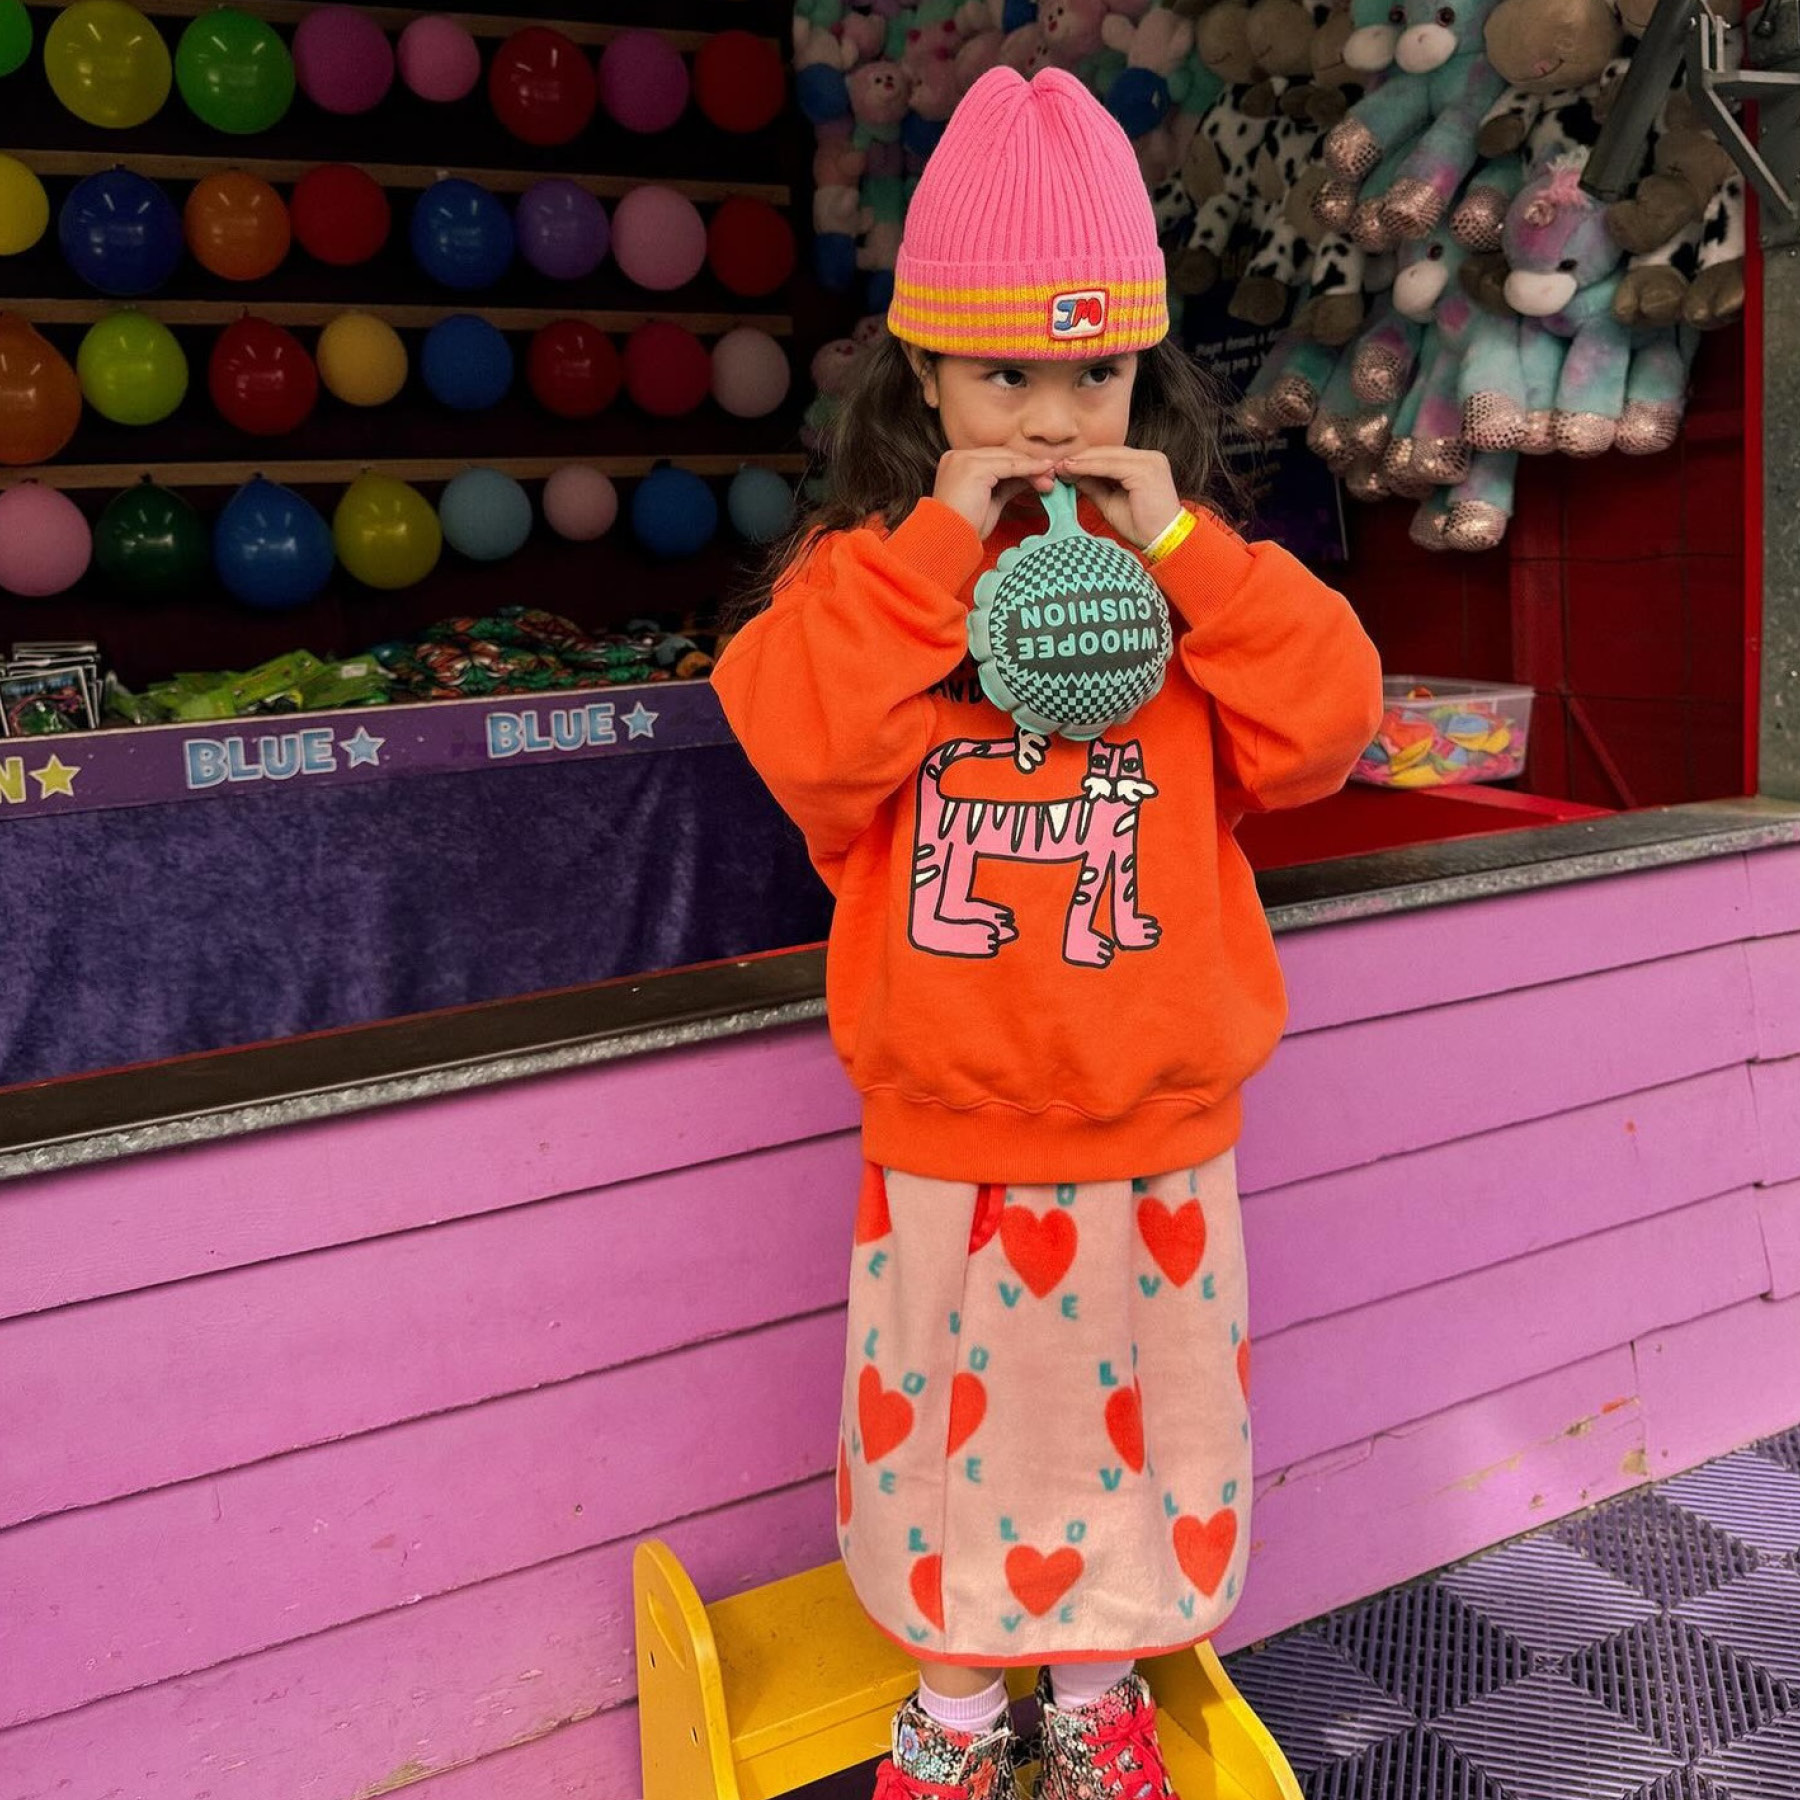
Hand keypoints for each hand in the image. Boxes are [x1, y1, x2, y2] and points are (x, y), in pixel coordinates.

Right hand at [930, 448, 1057, 539]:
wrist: (947, 541)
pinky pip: (1009, 465)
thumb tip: (1029, 478)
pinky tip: (1042, 475)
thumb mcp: (990, 502)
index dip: (1020, 466)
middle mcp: (957, 456)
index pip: (995, 459)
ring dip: (1032, 468)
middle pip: (1002, 455)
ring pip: (1007, 458)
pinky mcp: (973, 467)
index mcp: (957, 463)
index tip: (1041, 476)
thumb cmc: (965, 529)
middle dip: (1029, 466)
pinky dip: (1028, 469)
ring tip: (1049, 480)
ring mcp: (964, 460)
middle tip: (1050, 477)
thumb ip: (1007, 486)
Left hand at [1054, 448, 1183, 550]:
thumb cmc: (1142, 527)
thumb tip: (1073, 476)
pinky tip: (1071, 469)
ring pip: (1107, 455)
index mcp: (1144, 464)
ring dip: (1081, 461)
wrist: (1164, 541)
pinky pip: (1110, 465)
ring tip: (1059, 467)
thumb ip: (1094, 487)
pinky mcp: (1144, 469)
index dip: (1085, 460)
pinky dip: (1088, 467)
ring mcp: (1149, 461)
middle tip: (1055, 465)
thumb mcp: (1111, 503)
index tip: (1062, 467)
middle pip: (1107, 452)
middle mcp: (1149, 458)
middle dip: (1080, 458)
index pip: (1110, 456)